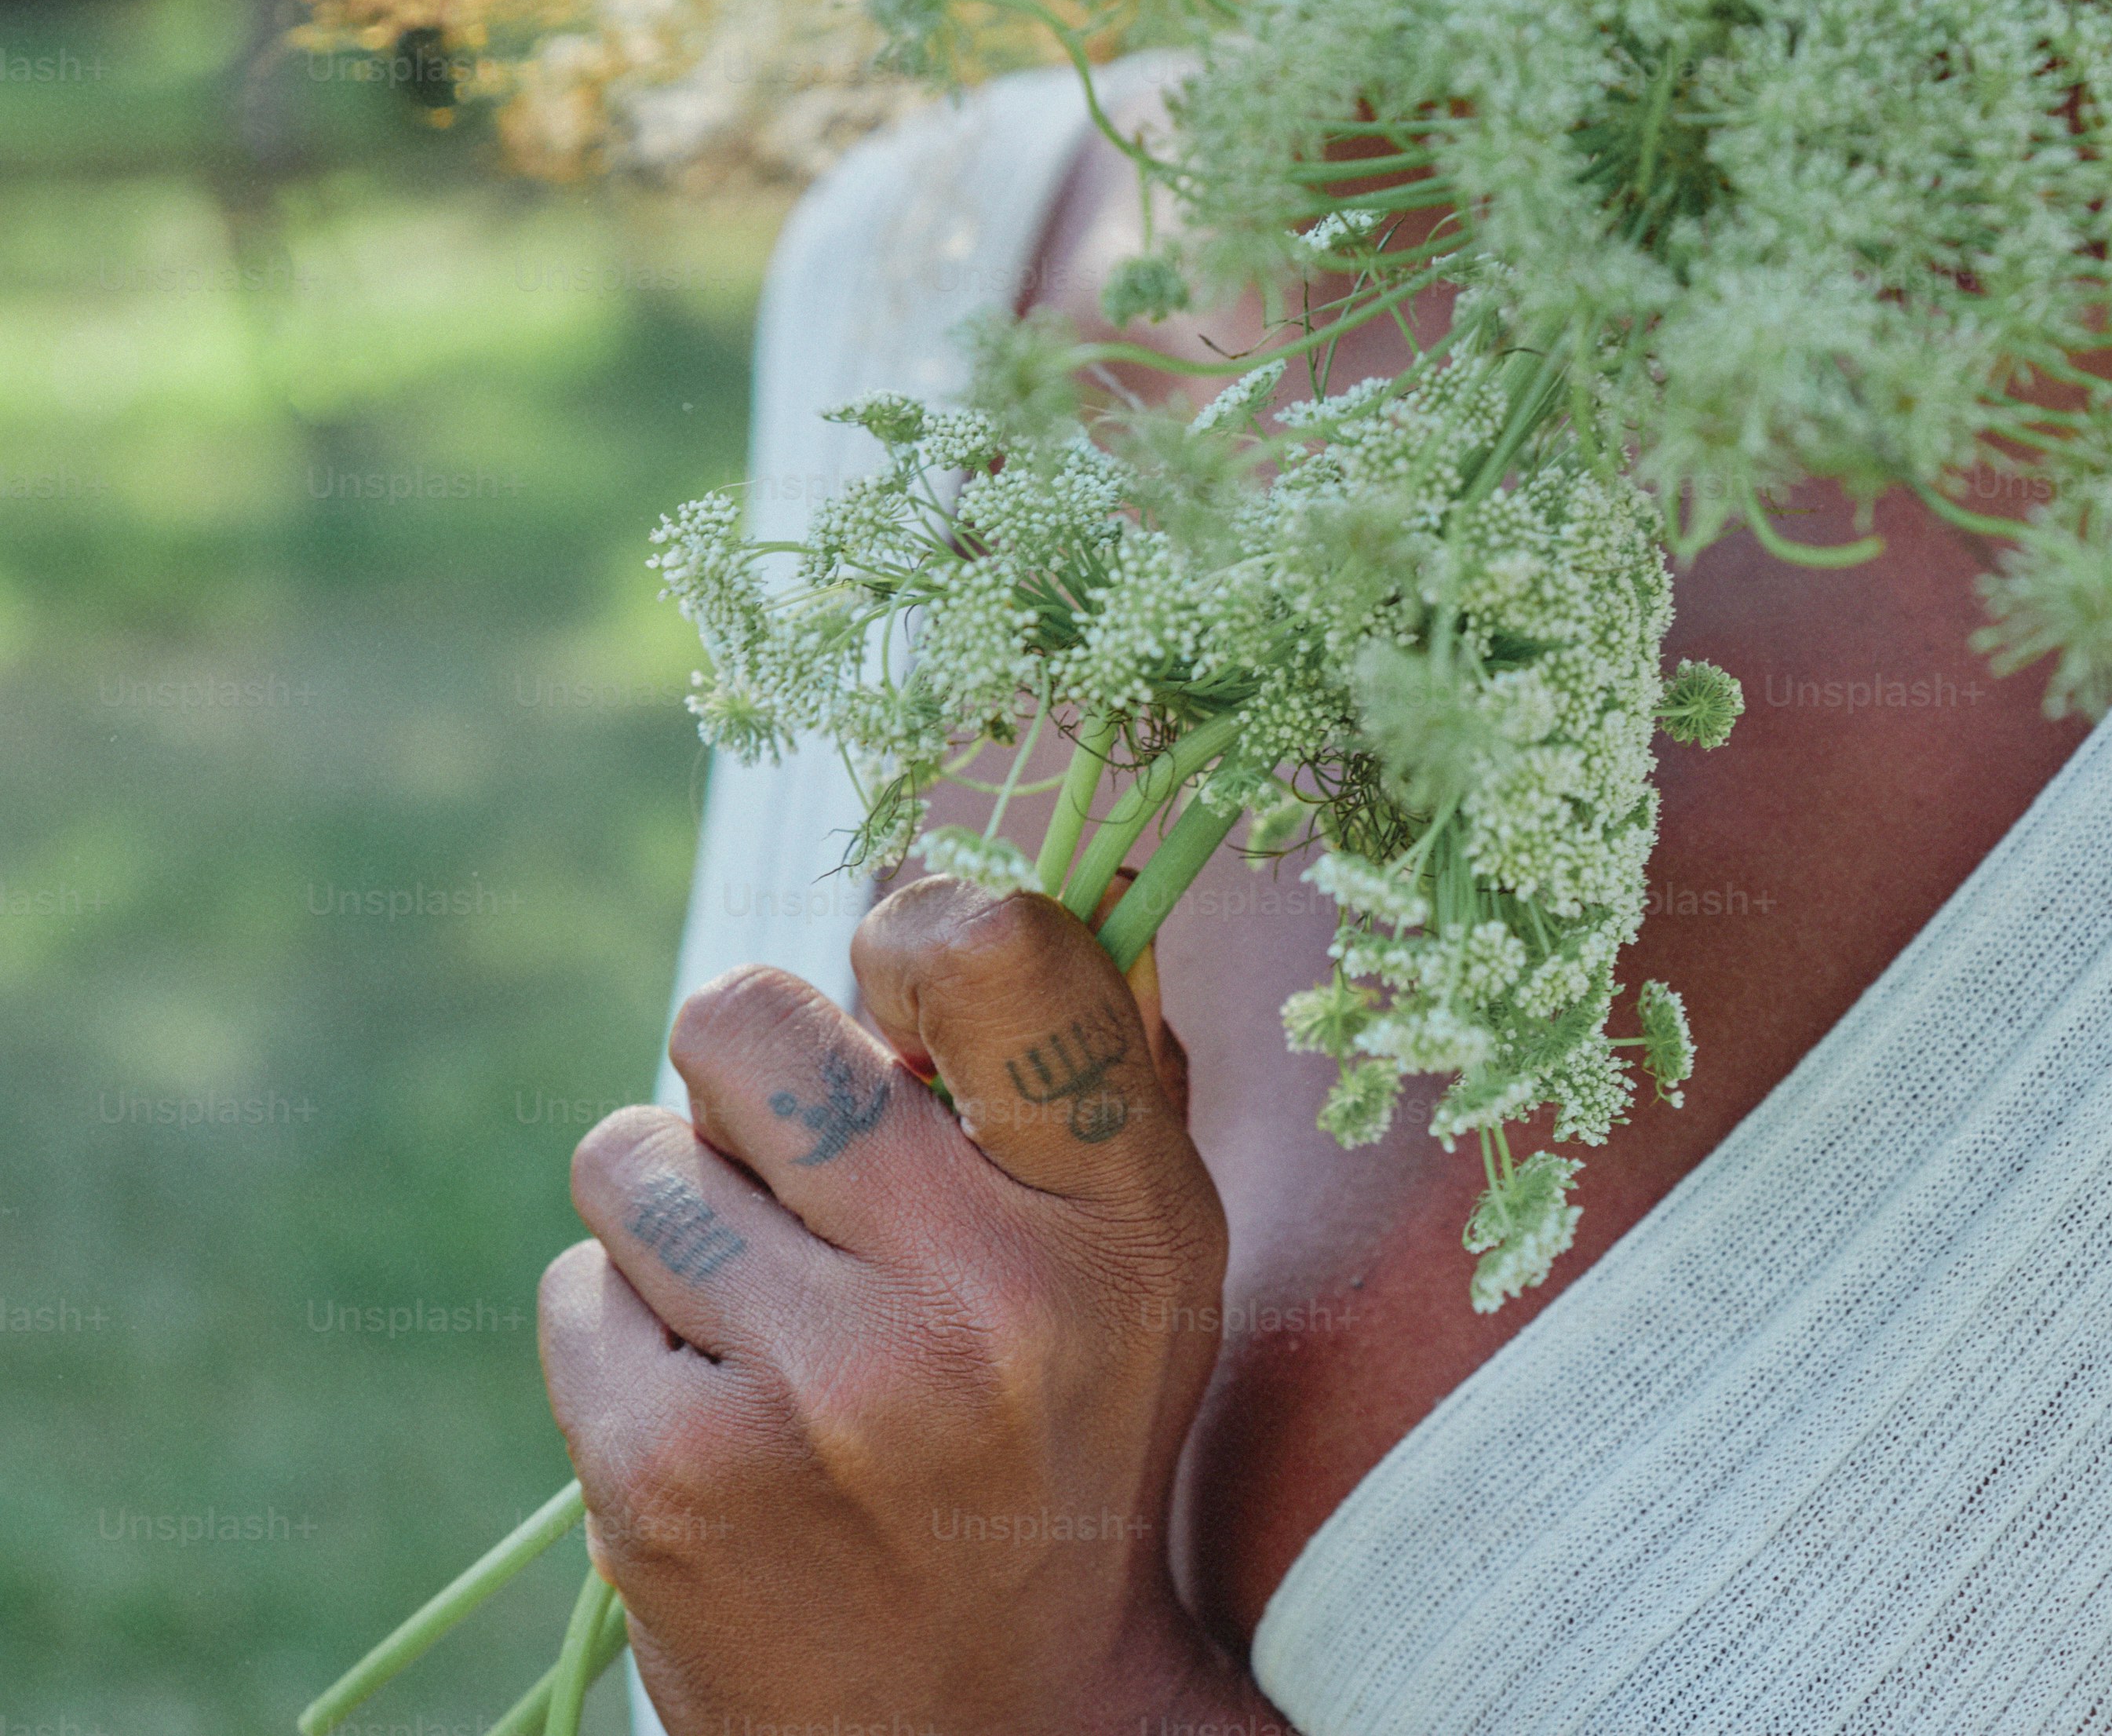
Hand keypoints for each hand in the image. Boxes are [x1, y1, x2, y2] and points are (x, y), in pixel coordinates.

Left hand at [539, 877, 1279, 1733]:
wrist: (984, 1723)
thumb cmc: (1063, 1434)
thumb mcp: (1142, 1255)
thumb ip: (1092, 1057)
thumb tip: (1022, 855)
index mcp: (1116, 1222)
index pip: (991, 947)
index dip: (912, 928)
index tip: (907, 987)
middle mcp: (972, 1299)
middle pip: (746, 1019)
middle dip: (752, 1067)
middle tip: (802, 1154)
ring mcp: (809, 1393)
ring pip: (633, 1151)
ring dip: (678, 1200)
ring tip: (762, 1295)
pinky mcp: (664, 1480)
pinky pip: (575, 1284)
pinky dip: (626, 1327)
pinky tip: (717, 1396)